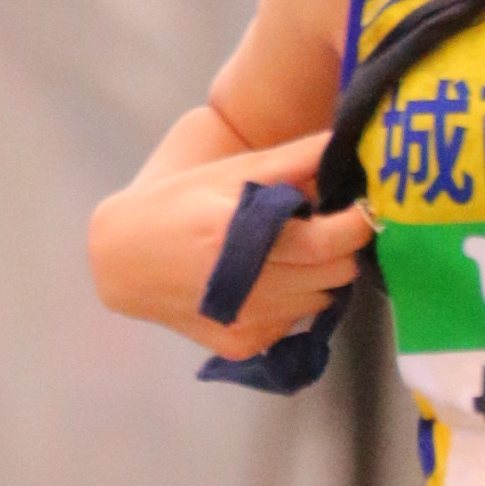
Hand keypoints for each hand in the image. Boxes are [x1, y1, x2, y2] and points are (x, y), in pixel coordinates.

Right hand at [87, 131, 373, 359]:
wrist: (122, 260)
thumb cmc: (180, 203)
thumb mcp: (231, 172)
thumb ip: (293, 160)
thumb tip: (343, 141)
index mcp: (244, 237)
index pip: (331, 242)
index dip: (357, 224)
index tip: (362, 208)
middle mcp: (249, 287)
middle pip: (337, 274)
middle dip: (340, 249)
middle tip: (321, 227)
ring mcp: (246, 322)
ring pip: (322, 300)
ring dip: (318, 276)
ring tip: (289, 253)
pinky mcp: (242, 344)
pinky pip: (294, 323)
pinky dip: (292, 301)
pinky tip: (265, 280)